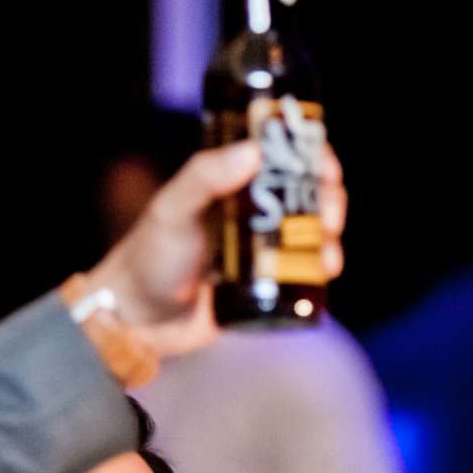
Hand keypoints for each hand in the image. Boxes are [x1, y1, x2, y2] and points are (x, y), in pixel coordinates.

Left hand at [83, 139, 351, 359]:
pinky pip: (305, 270)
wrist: (141, 320)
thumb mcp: (174, 209)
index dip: (311, 153)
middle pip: (308, 192)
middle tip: (329, 215)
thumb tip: (255, 151)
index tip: (325, 166)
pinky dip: (322, 267)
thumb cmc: (150, 257)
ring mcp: (263, 248)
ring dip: (331, 236)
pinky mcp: (268, 284)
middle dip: (330, 199)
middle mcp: (253, 210)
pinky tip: (326, 271)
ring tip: (328, 252)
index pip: (281, 154)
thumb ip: (206, 176)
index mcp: (231, 182)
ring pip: (312, 231)